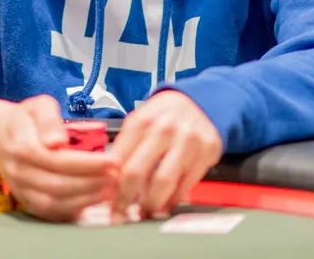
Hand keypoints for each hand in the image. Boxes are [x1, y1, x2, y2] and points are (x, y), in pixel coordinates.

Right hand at [0, 95, 117, 220]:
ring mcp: (20, 188)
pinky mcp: (25, 200)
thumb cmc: (25, 118)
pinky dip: (72, 210)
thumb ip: (49, 119)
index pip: (58, 159)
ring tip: (108, 189)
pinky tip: (91, 200)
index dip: (88, 163)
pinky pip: (48, 211)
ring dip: (84, 199)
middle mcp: (18, 170)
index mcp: (21, 145)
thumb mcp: (38, 106)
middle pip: (57, 184)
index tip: (112, 161)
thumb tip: (57, 141)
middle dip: (91, 182)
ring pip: (53, 202)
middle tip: (116, 177)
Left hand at [109, 90, 221, 218]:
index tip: (107, 200)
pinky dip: (174, 199)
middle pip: (137, 172)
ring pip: (163, 182)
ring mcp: (187, 140)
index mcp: (142, 121)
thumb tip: (108, 180)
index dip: (110, 184)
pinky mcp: (206, 151)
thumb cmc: (165, 116)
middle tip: (122, 212)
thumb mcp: (140, 121)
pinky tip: (166, 204)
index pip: (118, 160)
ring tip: (145, 211)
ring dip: (151, 203)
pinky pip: (186, 184)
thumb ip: (124, 147)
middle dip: (126, 199)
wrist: (200, 102)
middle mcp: (164, 129)